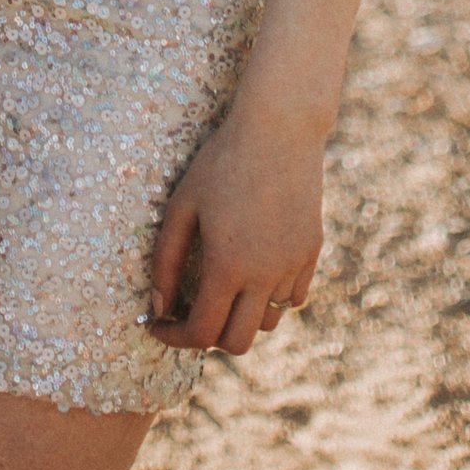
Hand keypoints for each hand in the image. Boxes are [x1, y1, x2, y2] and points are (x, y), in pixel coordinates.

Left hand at [146, 107, 323, 356]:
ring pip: (267, 322)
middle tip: (189, 310)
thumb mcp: (182, 206)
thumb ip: (165, 261)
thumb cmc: (222, 161)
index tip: (159, 325)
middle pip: (237, 343)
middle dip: (207, 336)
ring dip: (241, 316)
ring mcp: (294, 265)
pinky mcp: (312, 252)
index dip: (174, 338)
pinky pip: (292, 298)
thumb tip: (158, 307)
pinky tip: (253, 271)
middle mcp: (265, 275)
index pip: (201, 333)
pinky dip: (270, 298)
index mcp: (228, 266)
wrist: (280, 127)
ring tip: (222, 288)